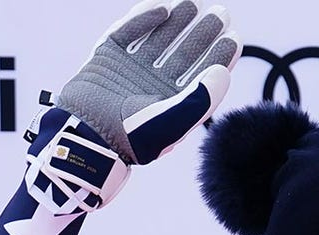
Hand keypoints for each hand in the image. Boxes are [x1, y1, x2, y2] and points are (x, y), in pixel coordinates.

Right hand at [59, 0, 240, 164]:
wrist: (85, 133)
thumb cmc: (131, 137)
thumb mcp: (173, 122)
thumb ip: (200, 99)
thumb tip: (223, 72)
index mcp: (172, 103)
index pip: (201, 75)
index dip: (219, 56)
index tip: (233, 38)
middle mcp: (153, 84)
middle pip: (184, 53)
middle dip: (202, 33)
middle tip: (221, 14)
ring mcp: (130, 69)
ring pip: (158, 39)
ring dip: (177, 21)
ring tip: (194, 3)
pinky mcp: (108, 56)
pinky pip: (128, 32)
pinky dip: (144, 19)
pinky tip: (163, 7)